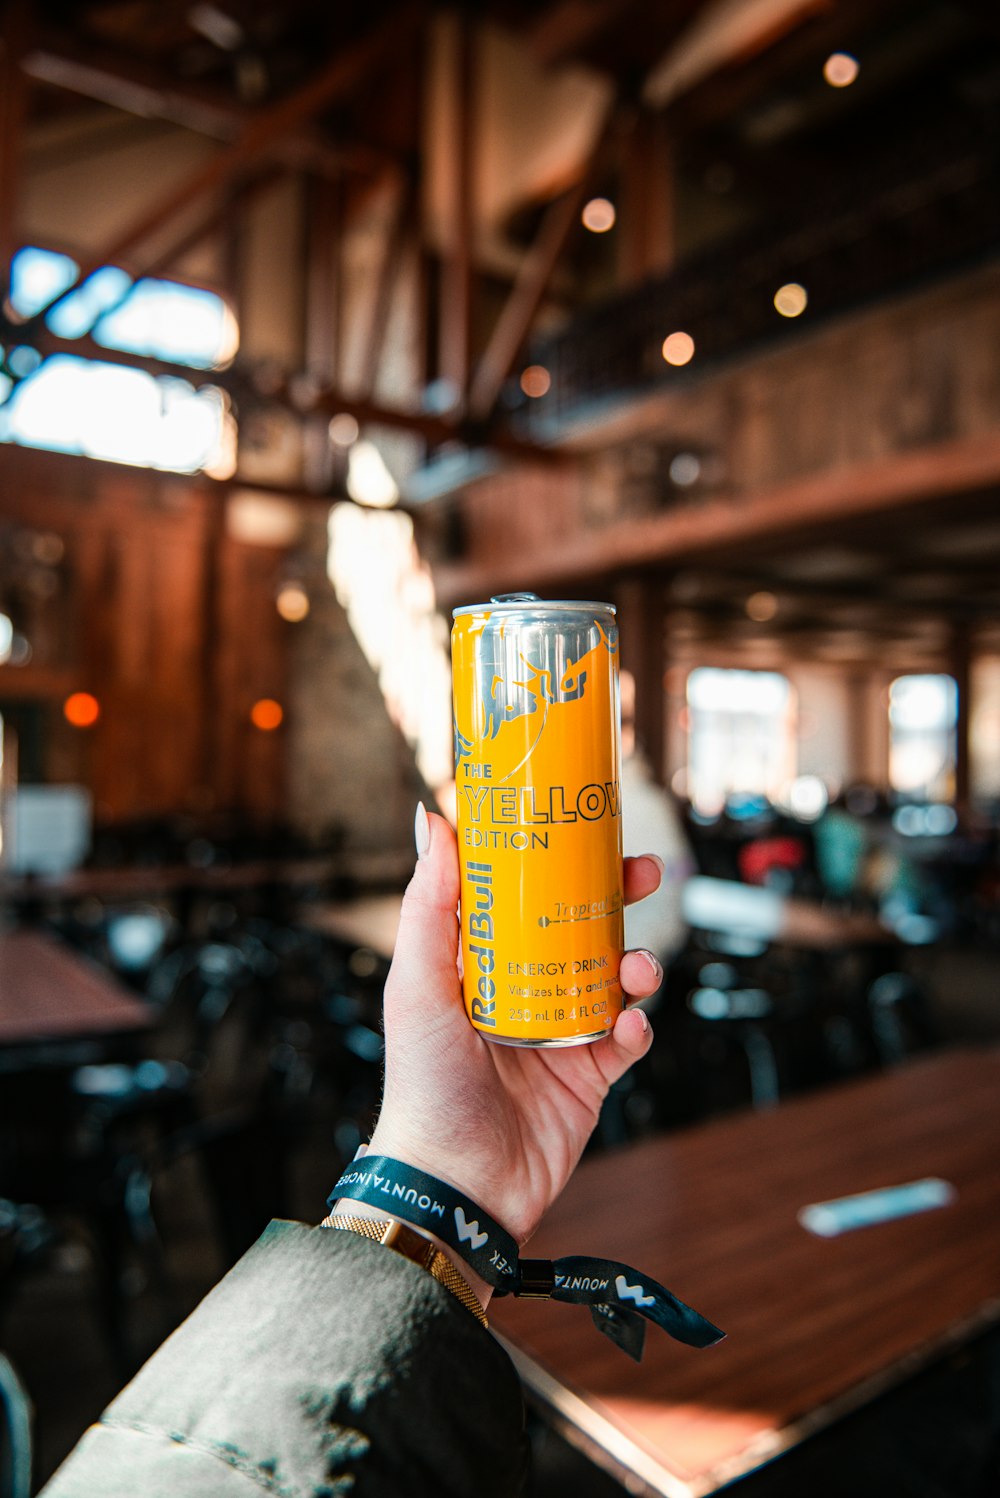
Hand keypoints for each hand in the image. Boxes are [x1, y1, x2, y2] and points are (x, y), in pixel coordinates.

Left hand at [366, 807, 661, 1255]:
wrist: (457, 1184)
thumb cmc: (423, 1085)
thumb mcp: (417, 985)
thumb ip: (428, 905)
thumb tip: (432, 819)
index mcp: (480, 964)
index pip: (520, 895)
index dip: (553, 859)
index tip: (581, 825)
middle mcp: (522, 991)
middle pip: (579, 926)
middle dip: (615, 897)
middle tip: (641, 874)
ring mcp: (559, 1033)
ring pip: (614, 977)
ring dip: (638, 962)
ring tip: (641, 967)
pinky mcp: (589, 1077)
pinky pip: (628, 1038)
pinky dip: (639, 1025)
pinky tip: (632, 1024)